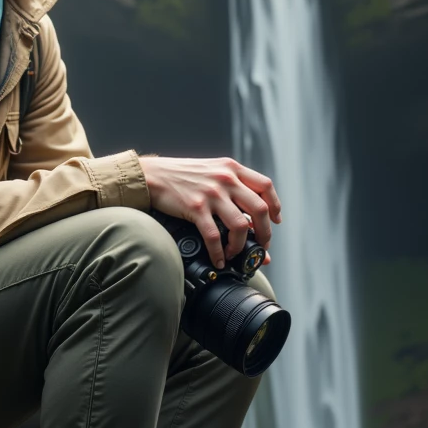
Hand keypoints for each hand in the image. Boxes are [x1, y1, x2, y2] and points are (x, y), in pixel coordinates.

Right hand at [138, 155, 280, 268]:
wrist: (152, 175)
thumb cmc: (181, 175)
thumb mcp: (211, 170)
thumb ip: (231, 186)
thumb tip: (248, 217)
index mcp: (232, 168)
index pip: (266, 186)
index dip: (275, 205)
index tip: (276, 220)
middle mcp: (226, 179)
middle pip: (260, 209)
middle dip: (265, 233)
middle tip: (262, 245)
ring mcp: (211, 193)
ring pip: (240, 225)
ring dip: (241, 245)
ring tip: (235, 253)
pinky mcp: (195, 207)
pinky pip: (214, 236)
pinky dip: (219, 252)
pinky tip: (218, 259)